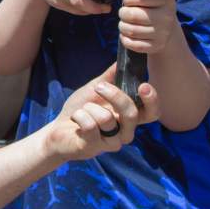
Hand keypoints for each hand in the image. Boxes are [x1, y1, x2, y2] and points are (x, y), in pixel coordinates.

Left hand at [43, 64, 159, 159]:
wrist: (58, 129)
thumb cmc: (80, 109)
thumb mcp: (95, 88)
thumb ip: (110, 77)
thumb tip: (122, 60)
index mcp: (129, 117)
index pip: (151, 113)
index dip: (152, 100)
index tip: (143, 85)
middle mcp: (125, 132)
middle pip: (132, 114)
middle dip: (115, 96)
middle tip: (99, 87)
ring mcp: (111, 142)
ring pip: (107, 119)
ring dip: (89, 108)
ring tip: (82, 111)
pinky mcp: (94, 148)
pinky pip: (90, 125)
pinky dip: (79, 116)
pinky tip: (75, 120)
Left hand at [118, 0, 177, 53]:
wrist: (168, 30)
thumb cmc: (156, 5)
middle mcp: (166, 16)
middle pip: (130, 15)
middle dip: (122, 13)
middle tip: (124, 12)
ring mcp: (161, 33)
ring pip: (129, 29)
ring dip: (122, 26)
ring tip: (125, 22)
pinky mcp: (155, 46)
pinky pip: (131, 43)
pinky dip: (125, 39)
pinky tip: (128, 34)